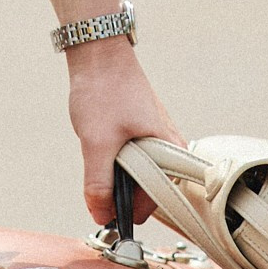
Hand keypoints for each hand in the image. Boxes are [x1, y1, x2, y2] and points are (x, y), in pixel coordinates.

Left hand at [66, 40, 181, 227]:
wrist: (99, 53)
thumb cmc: (104, 91)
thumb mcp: (97, 143)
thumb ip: (99, 184)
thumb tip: (100, 216)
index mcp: (171, 153)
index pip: (151, 202)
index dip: (124, 211)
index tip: (101, 212)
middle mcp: (172, 148)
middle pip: (144, 190)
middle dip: (119, 191)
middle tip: (95, 175)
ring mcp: (159, 139)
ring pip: (136, 174)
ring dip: (115, 174)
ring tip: (100, 150)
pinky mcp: (146, 131)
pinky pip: (133, 159)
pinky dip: (115, 159)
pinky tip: (102, 142)